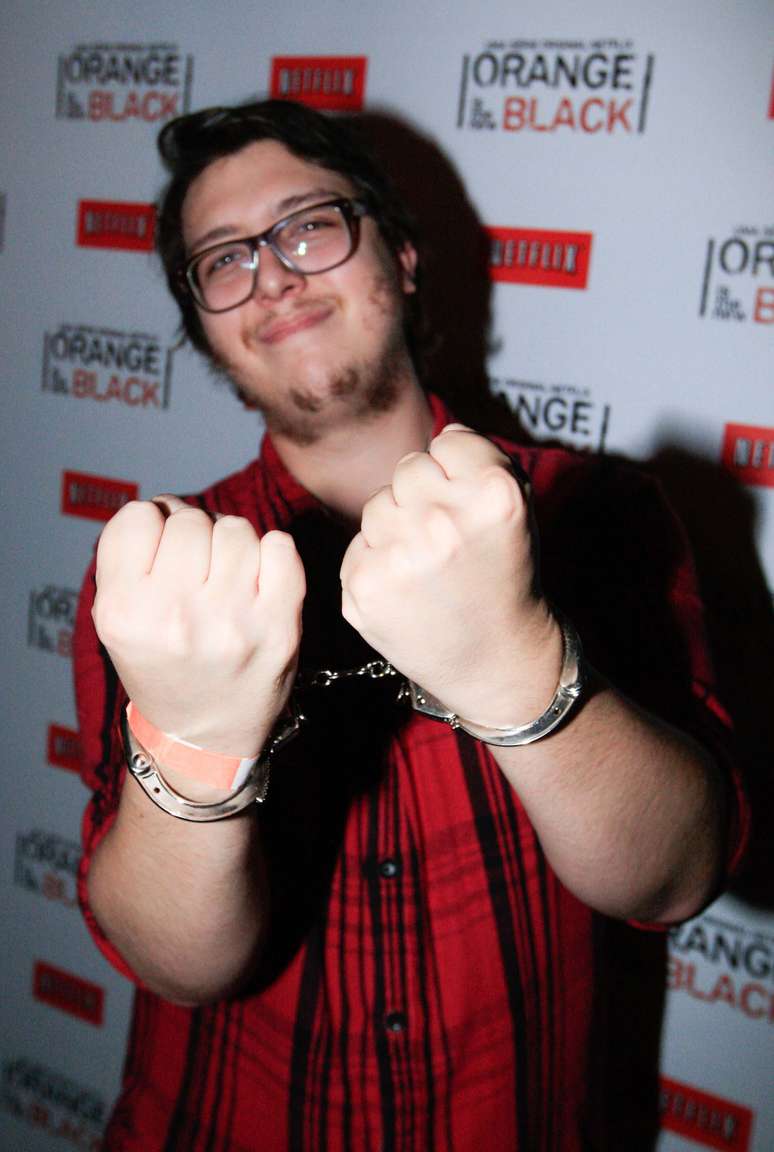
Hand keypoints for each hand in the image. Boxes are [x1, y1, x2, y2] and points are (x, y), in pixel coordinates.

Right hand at [93, 496, 304, 756]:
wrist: (206, 737)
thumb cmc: (164, 668)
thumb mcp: (118, 621)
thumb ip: (131, 557)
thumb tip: (169, 503)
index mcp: (125, 613)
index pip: (137, 516)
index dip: (150, 528)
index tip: (159, 552)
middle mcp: (175, 617)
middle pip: (188, 520)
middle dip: (192, 537)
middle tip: (196, 572)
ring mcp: (232, 621)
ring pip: (235, 528)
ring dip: (232, 544)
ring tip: (225, 580)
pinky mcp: (280, 627)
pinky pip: (281, 546)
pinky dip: (273, 553)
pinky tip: (258, 580)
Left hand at [340, 425, 560, 726]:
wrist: (495, 660)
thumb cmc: (505, 577)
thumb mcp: (518, 512)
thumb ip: (484, 462)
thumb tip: (442, 437)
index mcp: (492, 496)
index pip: (448, 442)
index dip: (458, 473)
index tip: (470, 507)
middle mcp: (443, 522)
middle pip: (408, 469)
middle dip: (424, 497)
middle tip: (447, 541)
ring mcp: (399, 557)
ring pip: (377, 505)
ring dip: (396, 528)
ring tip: (427, 566)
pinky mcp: (364, 587)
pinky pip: (358, 545)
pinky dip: (376, 563)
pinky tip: (406, 590)